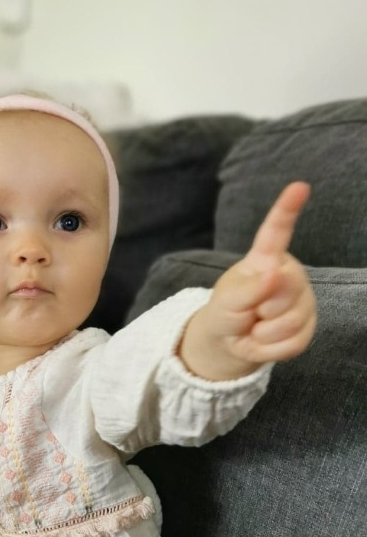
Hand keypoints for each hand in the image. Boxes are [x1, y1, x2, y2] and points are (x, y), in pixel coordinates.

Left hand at [179, 182, 316, 379]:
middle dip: (261, 309)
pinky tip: (264, 339)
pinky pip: (293, 342)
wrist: (230, 340)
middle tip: (250, 312)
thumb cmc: (227, 310)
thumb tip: (274, 274)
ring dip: (263, 333)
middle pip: (287, 290)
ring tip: (255, 326)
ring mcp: (303, 300)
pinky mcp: (308, 326)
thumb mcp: (226, 301)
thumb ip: (248, 289)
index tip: (298, 187)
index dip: (287, 210)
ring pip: (290, 321)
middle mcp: (290, 275)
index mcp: (267, 259)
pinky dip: (271, 349)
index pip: (276, 232)